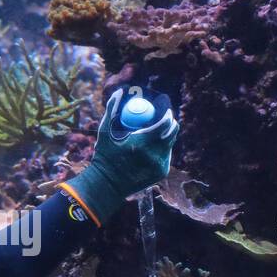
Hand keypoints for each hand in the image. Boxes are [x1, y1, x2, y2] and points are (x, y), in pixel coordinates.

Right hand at [64, 85, 178, 224]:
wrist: (107, 185)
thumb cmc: (104, 156)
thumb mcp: (105, 132)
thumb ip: (112, 109)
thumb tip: (120, 92)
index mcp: (142, 143)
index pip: (165, 124)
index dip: (168, 115)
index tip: (164, 110)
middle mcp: (154, 155)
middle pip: (172, 133)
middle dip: (172, 124)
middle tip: (166, 119)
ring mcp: (159, 165)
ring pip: (169, 145)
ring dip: (167, 137)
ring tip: (159, 132)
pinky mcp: (161, 173)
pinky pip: (166, 156)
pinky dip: (162, 150)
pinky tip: (154, 147)